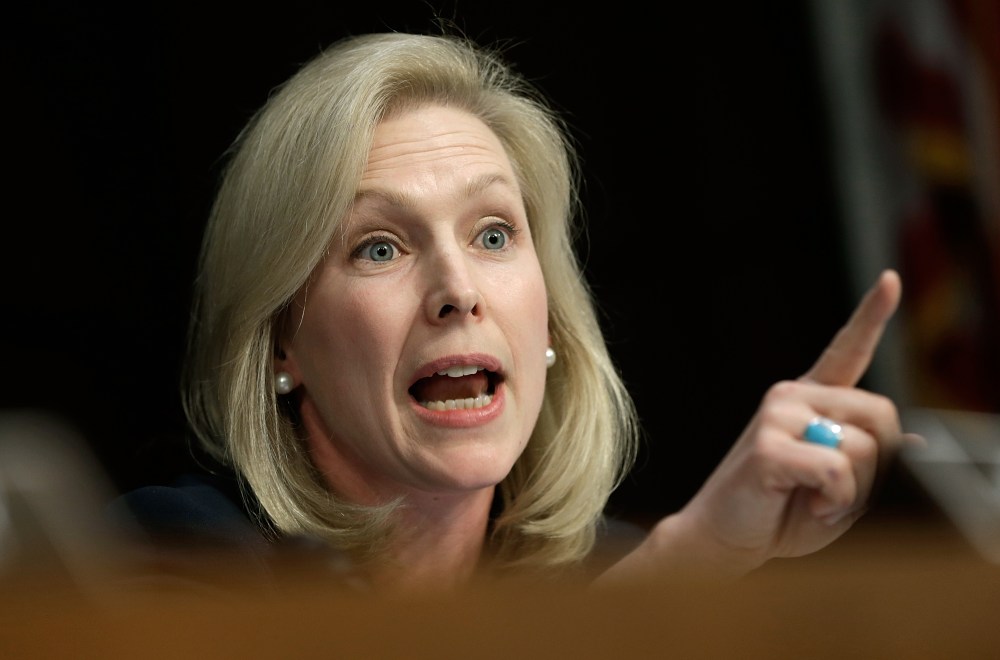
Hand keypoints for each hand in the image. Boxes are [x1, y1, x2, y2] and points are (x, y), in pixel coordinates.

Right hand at [597, 269, 920, 583]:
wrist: (722, 538)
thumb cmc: (778, 512)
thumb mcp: (839, 489)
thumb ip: (873, 463)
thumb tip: (917, 443)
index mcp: (808, 401)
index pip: (846, 350)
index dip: (871, 315)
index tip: (891, 281)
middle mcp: (792, 397)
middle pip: (882, 415)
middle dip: (880, 465)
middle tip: (842, 493)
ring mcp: (777, 416)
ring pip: (864, 448)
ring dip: (854, 492)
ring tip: (816, 501)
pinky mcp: (768, 446)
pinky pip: (837, 470)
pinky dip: (835, 501)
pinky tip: (808, 505)